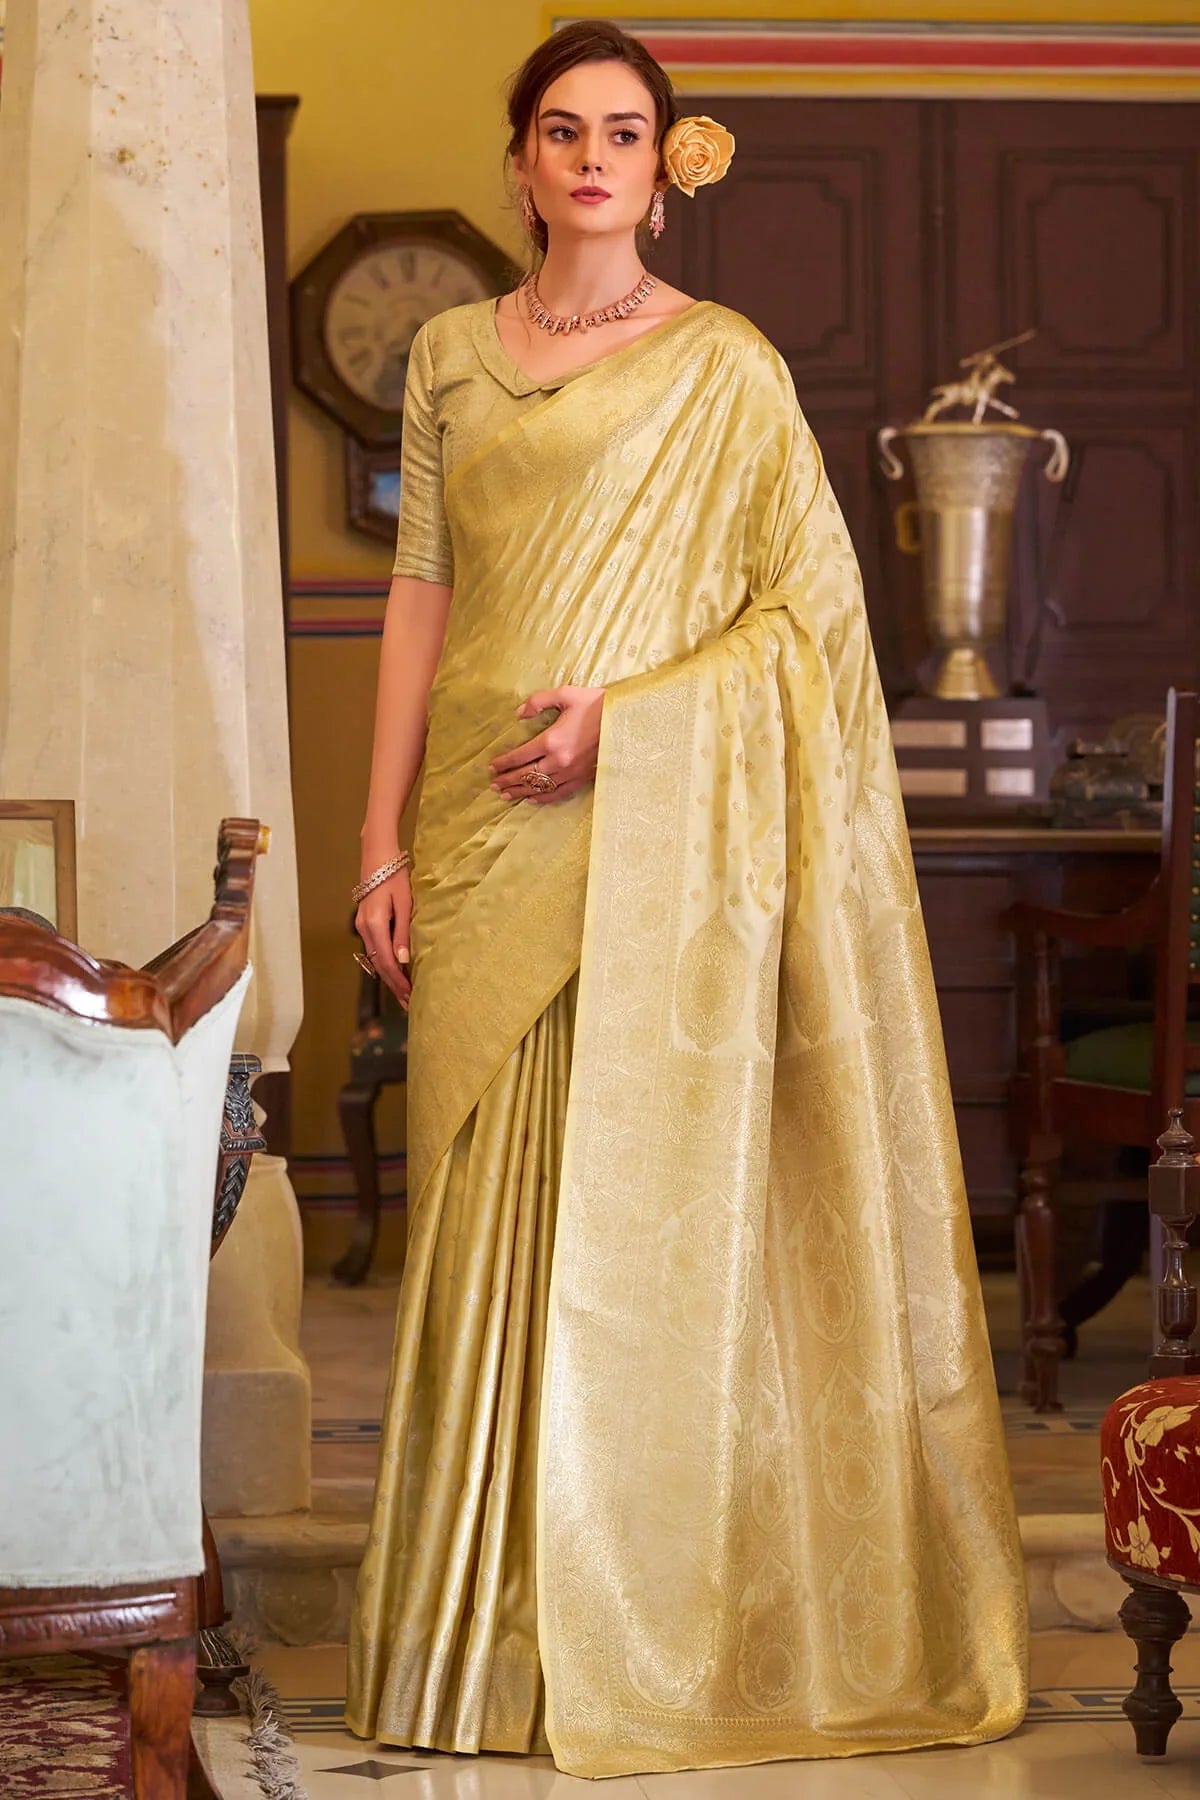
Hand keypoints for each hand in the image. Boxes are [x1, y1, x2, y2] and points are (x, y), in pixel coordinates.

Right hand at [355, 866, 411, 1009]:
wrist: (378, 855)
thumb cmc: (395, 875)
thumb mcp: (405, 903)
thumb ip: (404, 932)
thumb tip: (404, 961)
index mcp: (374, 924)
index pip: (386, 962)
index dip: (398, 982)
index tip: (411, 997)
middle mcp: (364, 928)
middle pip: (378, 965)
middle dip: (394, 985)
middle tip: (410, 1004)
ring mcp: (362, 926)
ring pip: (375, 959)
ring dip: (390, 976)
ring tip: (405, 993)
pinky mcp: (364, 922)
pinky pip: (374, 949)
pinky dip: (385, 963)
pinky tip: (396, 971)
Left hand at [489, 686, 604, 804]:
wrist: (626, 720)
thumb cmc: (596, 704)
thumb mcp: (566, 694)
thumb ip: (538, 701)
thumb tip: (518, 713)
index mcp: (552, 740)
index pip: (520, 756)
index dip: (503, 763)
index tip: (491, 767)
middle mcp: (559, 761)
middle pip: (526, 775)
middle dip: (508, 780)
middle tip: (493, 785)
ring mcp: (571, 773)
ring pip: (540, 788)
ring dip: (521, 792)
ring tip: (506, 795)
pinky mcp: (582, 778)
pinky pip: (559, 793)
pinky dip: (543, 798)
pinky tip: (533, 799)